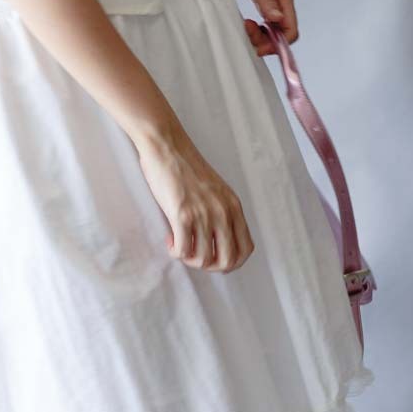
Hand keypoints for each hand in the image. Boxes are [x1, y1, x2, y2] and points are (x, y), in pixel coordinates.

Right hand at [136, 116, 254, 272]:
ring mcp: (203, 214)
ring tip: (180, 245)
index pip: (246, 249)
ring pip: (203, 259)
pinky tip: (171, 239)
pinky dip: (176, 251)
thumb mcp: (216, 189)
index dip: (231, 262)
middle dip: (210, 266)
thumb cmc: (186, 166)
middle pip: (227, 261)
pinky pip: (183, 251)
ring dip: (189, 258)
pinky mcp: (181, 214)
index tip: (214, 257)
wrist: (167, 145)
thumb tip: (218, 242)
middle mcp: (223, 212)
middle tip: (195, 255)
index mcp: (234, 206)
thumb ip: (222, 211)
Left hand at [223, 0, 298, 56]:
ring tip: (243, 25)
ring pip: (272, 30)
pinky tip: (245, 22)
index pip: (290, 31)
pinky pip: (264, 22)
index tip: (256, 44)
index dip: (277, 45)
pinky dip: (256, 28)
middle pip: (281, 34)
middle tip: (245, 31)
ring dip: (260, 36)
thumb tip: (277, 21)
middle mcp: (280, 1)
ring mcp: (271, 0)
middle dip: (266, 41)